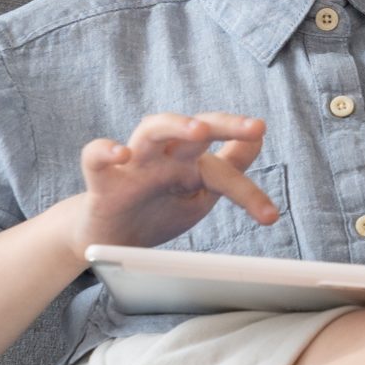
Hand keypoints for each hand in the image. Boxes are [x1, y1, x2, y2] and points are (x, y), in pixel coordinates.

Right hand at [66, 113, 274, 260]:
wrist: (111, 240)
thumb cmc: (159, 208)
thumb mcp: (201, 190)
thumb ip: (230, 165)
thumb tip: (259, 136)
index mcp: (190, 162)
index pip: (225, 166)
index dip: (249, 191)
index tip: (270, 217)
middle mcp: (165, 155)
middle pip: (194, 128)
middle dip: (225, 124)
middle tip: (256, 127)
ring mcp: (134, 164)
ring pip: (151, 130)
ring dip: (175, 125)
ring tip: (199, 130)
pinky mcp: (102, 180)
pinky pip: (94, 156)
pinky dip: (105, 150)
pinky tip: (121, 154)